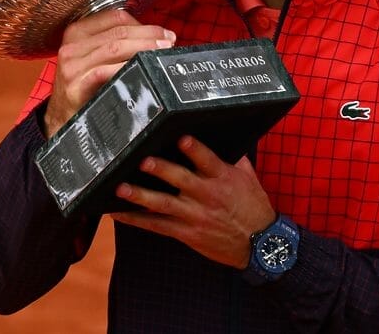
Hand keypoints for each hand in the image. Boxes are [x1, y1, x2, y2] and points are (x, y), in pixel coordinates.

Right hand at [43, 9, 174, 136]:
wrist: (62, 120)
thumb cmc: (85, 88)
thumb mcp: (94, 59)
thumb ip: (116, 44)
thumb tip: (155, 37)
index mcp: (77, 32)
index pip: (115, 18)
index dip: (143, 23)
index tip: (163, 32)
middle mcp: (72, 45)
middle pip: (118, 32)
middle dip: (149, 35)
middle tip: (169, 42)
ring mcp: (71, 65)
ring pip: (114, 48)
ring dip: (143, 49)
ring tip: (161, 52)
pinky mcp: (74, 86)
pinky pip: (104, 72)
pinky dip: (126, 67)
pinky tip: (143, 70)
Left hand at [111, 136, 275, 268]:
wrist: (259, 244)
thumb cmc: (253, 207)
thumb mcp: (248, 178)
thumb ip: (233, 157)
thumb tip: (222, 134)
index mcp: (223, 178)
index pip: (207, 160)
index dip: (194, 149)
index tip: (181, 137)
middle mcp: (207, 195)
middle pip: (181, 180)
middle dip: (161, 170)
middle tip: (142, 160)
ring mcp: (195, 215)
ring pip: (164, 204)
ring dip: (141, 196)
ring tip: (121, 188)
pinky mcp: (187, 233)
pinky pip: (158, 226)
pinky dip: (137, 219)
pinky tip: (119, 212)